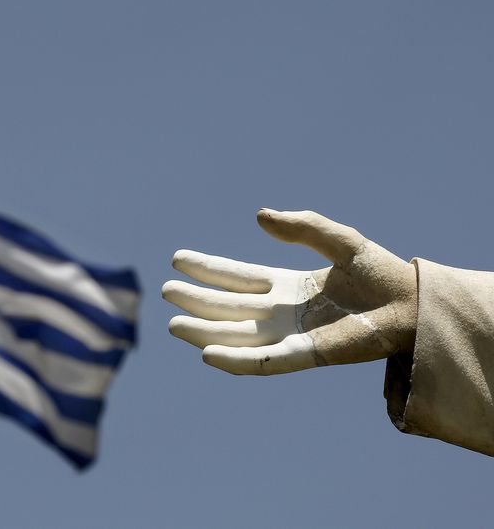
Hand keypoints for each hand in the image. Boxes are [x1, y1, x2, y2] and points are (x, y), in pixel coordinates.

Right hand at [162, 209, 416, 374]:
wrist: (412, 304)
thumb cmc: (379, 272)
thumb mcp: (338, 239)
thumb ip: (301, 226)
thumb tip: (259, 216)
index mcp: (287, 285)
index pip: (237, 277)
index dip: (208, 269)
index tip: (178, 259)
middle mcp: (282, 312)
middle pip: (228, 307)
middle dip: (197, 300)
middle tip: (165, 291)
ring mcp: (291, 335)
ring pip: (236, 335)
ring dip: (205, 331)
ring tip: (174, 324)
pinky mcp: (306, 355)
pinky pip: (264, 360)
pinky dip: (236, 360)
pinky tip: (208, 354)